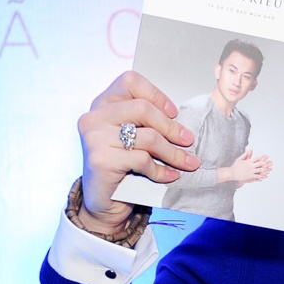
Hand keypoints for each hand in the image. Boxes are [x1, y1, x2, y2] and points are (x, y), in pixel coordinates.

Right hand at [76, 71, 199, 233]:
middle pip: (142, 109)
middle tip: (188, 140)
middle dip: (171, 127)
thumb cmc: (124, 167)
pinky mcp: (100, 160)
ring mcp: (95, 138)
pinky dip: (161, 169)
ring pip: (147, 137)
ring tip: (188, 163)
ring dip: (174, 152)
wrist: (105, 203)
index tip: (173, 113)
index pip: (129, 81)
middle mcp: (94, 117)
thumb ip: (147, 123)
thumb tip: (183, 121)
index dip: (156, 95)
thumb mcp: (134, 138)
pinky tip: (170, 176)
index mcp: (102, 104)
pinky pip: (142, 160)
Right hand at [222, 148, 273, 184]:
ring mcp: (250, 171)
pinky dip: (262, 176)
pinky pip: (257, 176)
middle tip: (271, 162)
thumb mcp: (239, 159)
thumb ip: (245, 154)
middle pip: (260, 164)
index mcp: (248, 161)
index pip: (257, 158)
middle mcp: (250, 166)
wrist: (231, 173)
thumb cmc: (235, 166)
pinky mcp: (250, 176)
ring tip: (270, 169)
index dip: (263, 157)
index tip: (267, 156)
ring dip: (265, 170)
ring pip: (260, 170)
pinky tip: (265, 176)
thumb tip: (249, 149)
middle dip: (266, 163)